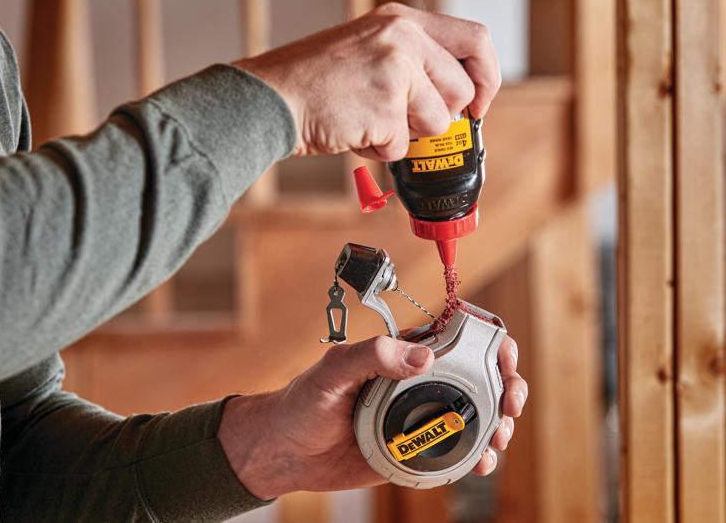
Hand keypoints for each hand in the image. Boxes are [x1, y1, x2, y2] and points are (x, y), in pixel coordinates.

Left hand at [218, 335, 527, 499]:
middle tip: (511, 403)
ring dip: (500, 424)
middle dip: (508, 386)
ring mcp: (421, 418)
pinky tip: (482, 463)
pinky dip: (478, 457)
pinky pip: (457, 452)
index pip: (459, 337)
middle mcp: (419, 383)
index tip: (503, 358)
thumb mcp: (333, 370)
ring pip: (477, 416)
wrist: (288, 452)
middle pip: (480, 377)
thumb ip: (372, 355)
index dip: (491, 342)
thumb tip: (424, 355)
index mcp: (404, 354)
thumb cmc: (304, 402)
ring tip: (499, 437)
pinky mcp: (416, 450)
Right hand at [233, 2, 500, 159]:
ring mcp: (395, 73)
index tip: (477, 103)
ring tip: (368, 121)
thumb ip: (412, 62)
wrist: (271, 99)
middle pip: (460, 92)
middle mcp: (403, 39)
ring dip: (405, 134)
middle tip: (404, 121)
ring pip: (436, 124)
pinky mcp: (384, 109)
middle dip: (438, 118)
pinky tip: (352, 131)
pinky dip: (378, 150)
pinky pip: (402, 146)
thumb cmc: (313, 81)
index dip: (487, 77)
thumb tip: (456, 98)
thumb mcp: (368, 48)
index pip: (475, 41)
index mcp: (402, 21)